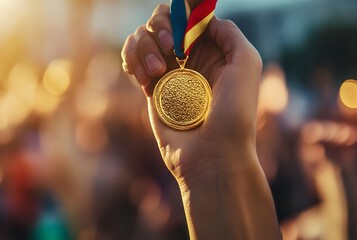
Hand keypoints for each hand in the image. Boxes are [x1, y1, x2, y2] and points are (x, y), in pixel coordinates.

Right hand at [121, 4, 262, 182]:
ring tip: (158, 72)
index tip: (182, 30)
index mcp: (211, 49)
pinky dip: (132, 59)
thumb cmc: (234, 113)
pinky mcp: (149, 88)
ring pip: (142, 36)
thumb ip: (228, 32)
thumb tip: (203, 18)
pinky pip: (130, 59)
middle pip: (161, 20)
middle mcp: (188, 57)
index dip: (181, 13)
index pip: (188, 16)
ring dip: (145, 46)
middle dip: (162, 26)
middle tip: (173, 49)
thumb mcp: (246, 63)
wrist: (212, 156)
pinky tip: (145, 78)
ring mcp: (167, 72)